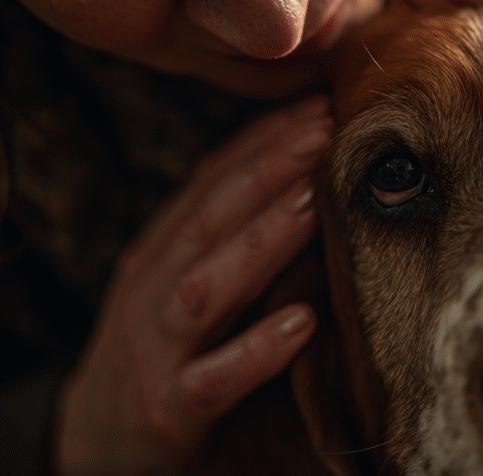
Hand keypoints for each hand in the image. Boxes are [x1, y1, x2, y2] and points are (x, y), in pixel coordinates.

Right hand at [55, 96, 332, 474]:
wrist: (96, 443)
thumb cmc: (166, 348)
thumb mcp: (188, 278)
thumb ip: (236, 233)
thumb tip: (313, 176)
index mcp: (166, 251)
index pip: (213, 182)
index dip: (264, 140)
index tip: (319, 101)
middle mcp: (156, 290)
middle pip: (211, 219)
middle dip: (268, 170)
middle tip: (326, 128)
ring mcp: (159, 349)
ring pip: (208, 288)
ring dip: (262, 242)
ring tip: (315, 202)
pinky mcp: (170, 410)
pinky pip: (215, 378)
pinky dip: (257, 350)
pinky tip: (304, 323)